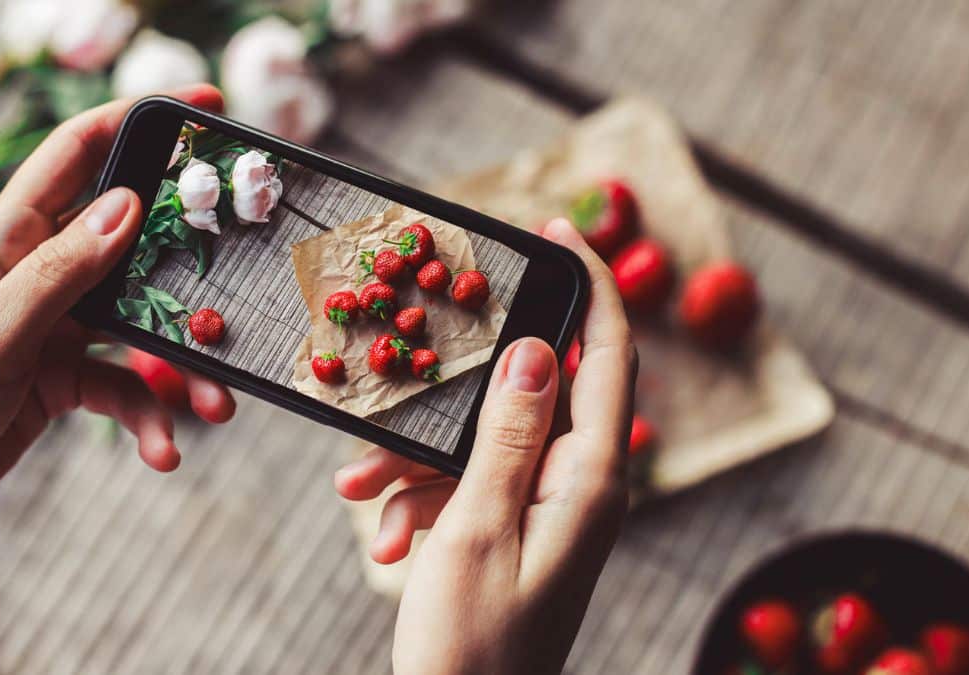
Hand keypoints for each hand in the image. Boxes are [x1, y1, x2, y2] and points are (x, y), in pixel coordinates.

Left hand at [0, 86, 233, 595]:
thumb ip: (60, 274)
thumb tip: (129, 205)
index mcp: (8, 243)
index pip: (79, 154)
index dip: (139, 120)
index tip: (205, 106)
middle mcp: (38, 275)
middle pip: (132, 242)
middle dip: (193, 262)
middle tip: (247, 273)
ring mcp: (54, 327)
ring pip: (142, 324)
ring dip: (183, 364)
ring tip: (216, 404)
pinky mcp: (62, 378)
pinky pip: (125, 386)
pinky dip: (150, 417)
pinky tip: (162, 452)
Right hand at [335, 218, 635, 674]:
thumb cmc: (473, 643)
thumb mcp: (478, 526)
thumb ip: (509, 432)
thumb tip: (538, 349)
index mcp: (591, 477)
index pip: (608, 354)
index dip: (589, 283)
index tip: (556, 229)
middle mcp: (584, 484)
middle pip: (531, 394)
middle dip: (456, 395)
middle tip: (402, 390)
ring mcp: (554, 508)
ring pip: (488, 442)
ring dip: (421, 459)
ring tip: (359, 493)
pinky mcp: (523, 529)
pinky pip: (474, 485)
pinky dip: (426, 498)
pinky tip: (386, 535)